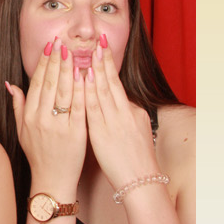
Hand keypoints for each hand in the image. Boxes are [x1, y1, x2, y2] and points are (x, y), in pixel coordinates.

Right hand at [6, 37, 86, 198]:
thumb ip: (17, 105)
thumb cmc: (38, 155)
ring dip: (69, 70)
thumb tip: (10, 84)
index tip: (49, 47)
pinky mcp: (77, 133)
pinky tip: (85, 77)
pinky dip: (82, 91)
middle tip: (61, 42)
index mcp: (29, 116)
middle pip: (50, 83)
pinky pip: (80, 108)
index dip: (43, 63)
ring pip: (64, 92)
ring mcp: (60, 126)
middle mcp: (42, 119)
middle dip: (56, 60)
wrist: (52, 180)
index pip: (37, 83)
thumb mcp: (21, 130)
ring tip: (72, 53)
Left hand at [84, 37, 160, 193]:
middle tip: (97, 41)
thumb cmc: (138, 158)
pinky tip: (82, 79)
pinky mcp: (103, 133)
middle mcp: (124, 113)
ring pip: (102, 91)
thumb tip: (119, 97)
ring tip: (88, 52)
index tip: (102, 46)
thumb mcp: (138, 129)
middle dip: (103, 60)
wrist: (141, 182)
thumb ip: (128, 111)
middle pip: (111, 82)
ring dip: (94, 70)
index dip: (109, 64)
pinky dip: (87, 91)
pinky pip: (93, 108)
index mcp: (132, 111)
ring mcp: (114, 122)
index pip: (117, 83)